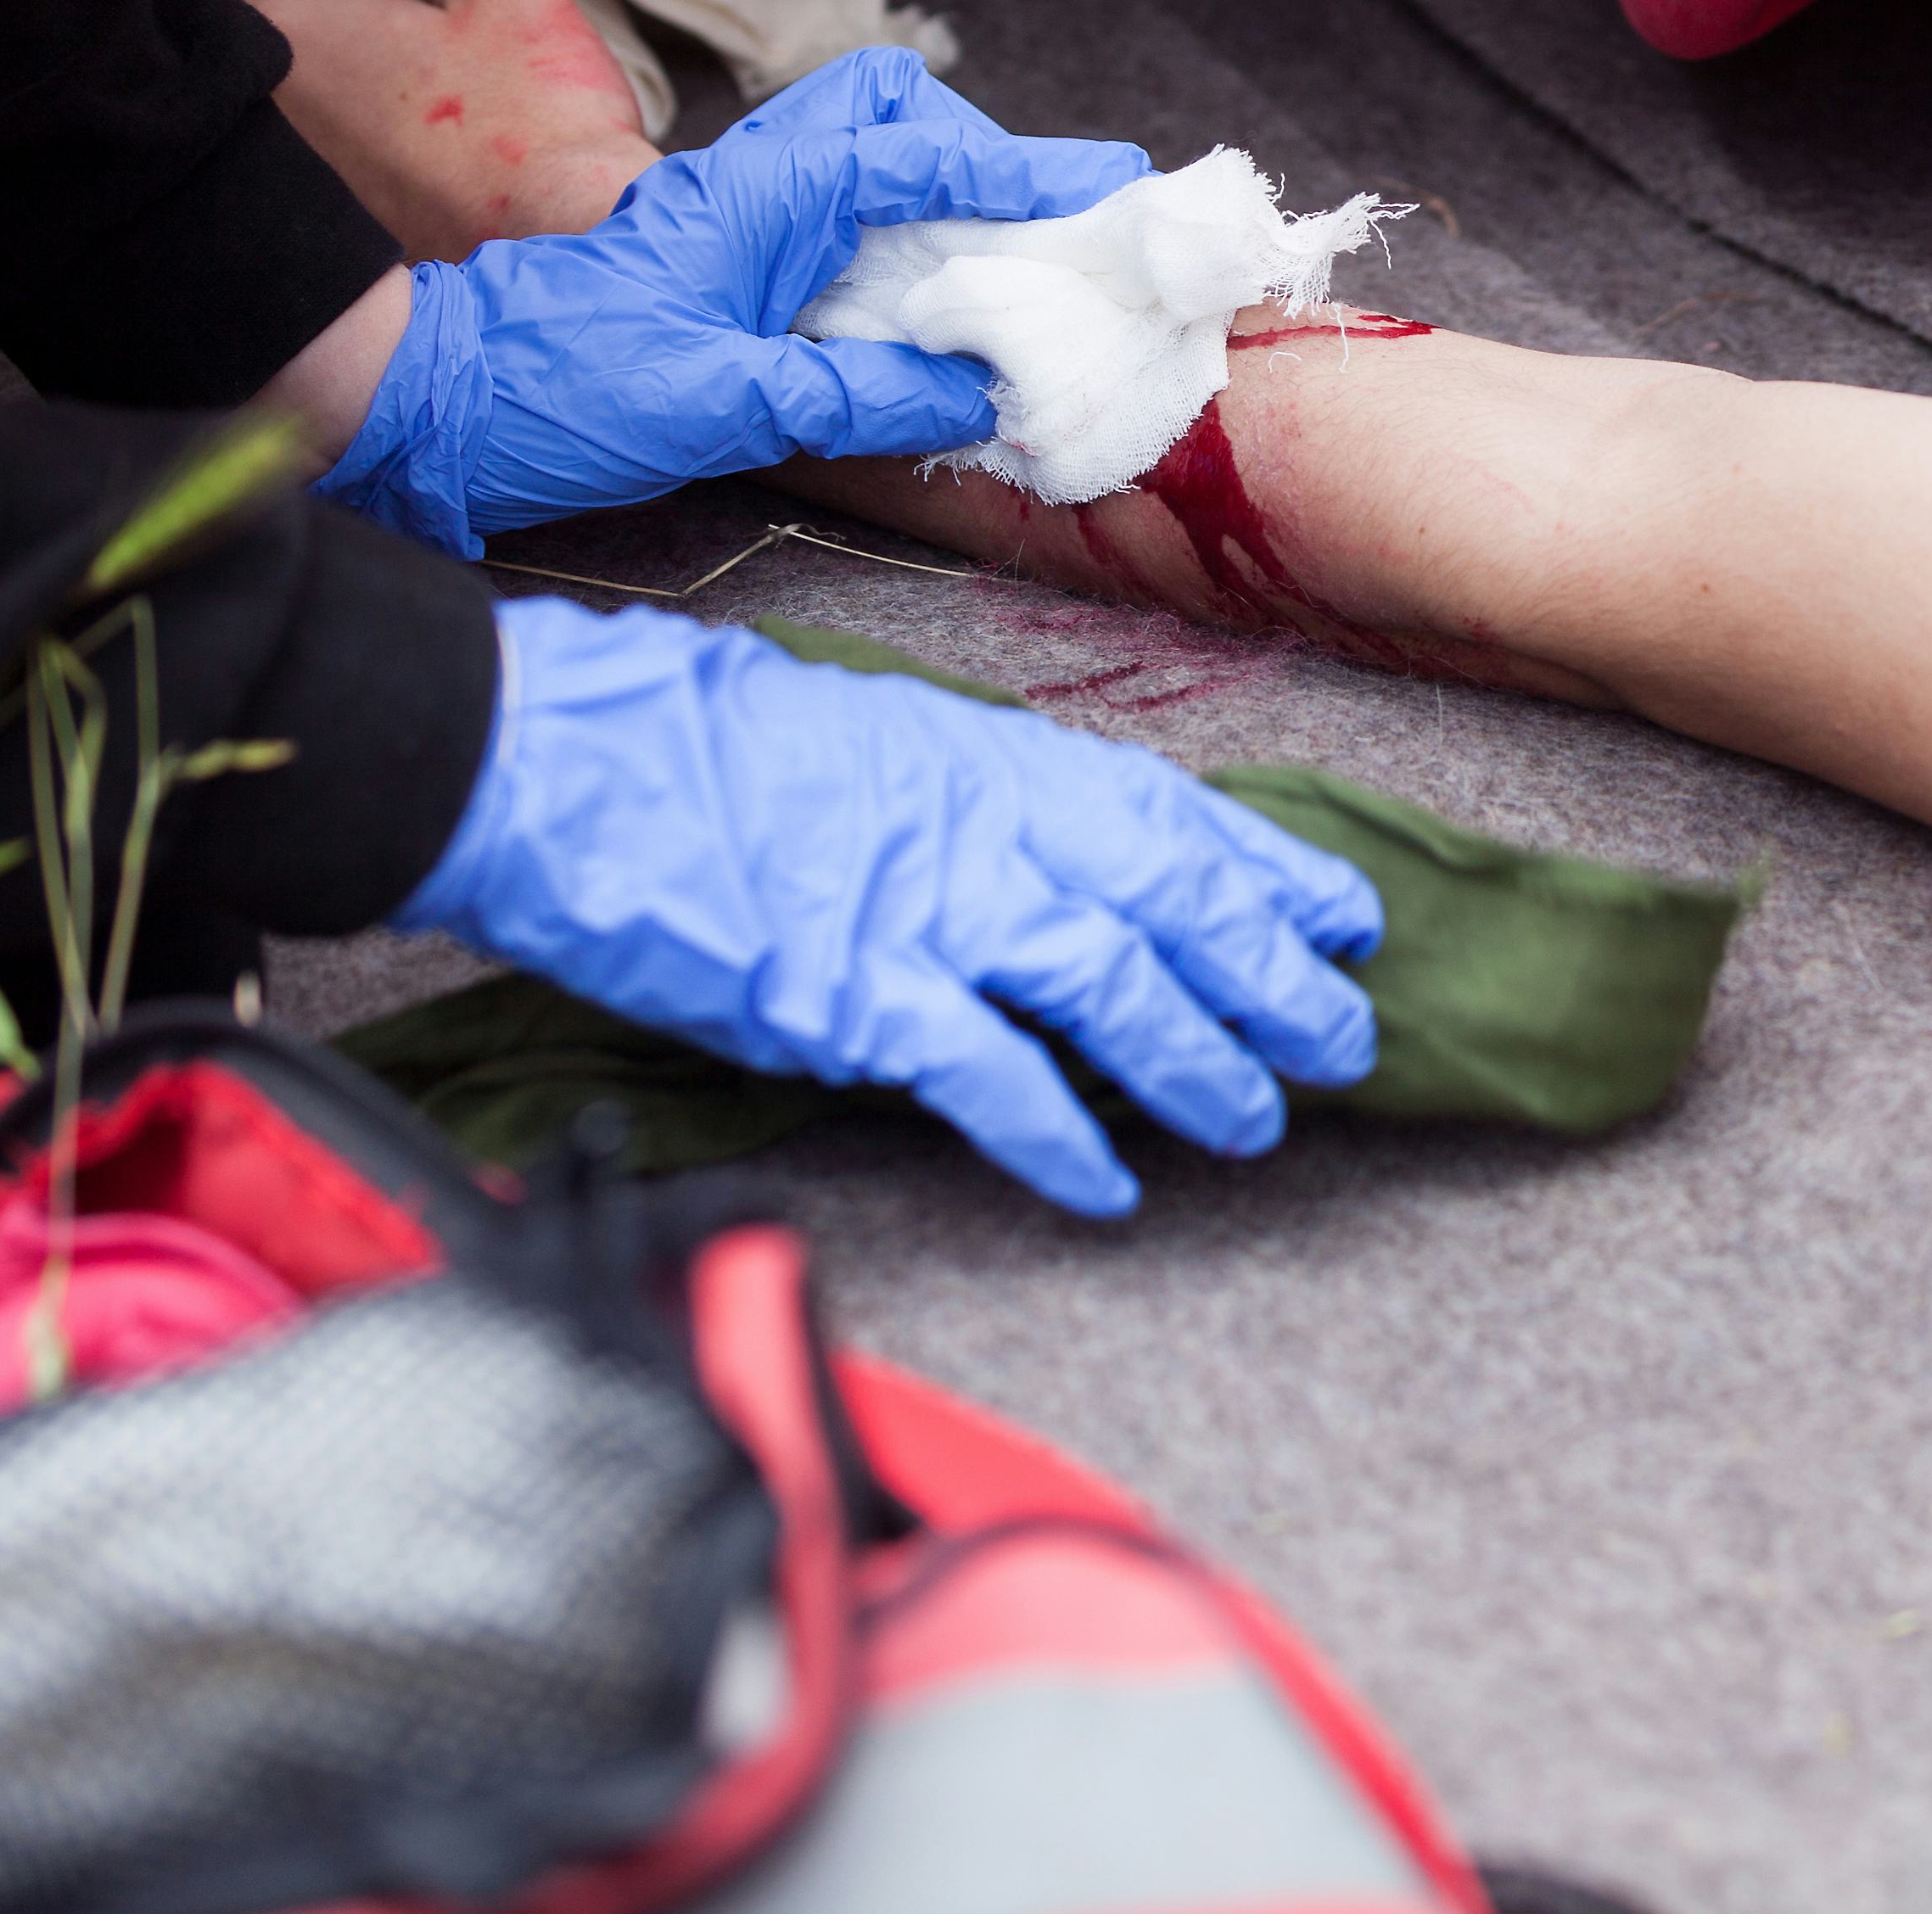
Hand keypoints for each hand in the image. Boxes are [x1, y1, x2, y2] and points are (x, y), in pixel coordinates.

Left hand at [186, 0, 664, 257]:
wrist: (566, 254)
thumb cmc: (536, 116)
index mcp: (295, 31)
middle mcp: (266, 112)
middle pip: (223, 64)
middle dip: (238, 41)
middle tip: (260, 23)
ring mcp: (284, 187)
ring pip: (254, 130)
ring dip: (277, 110)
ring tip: (318, 94)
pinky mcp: (321, 246)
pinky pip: (289, 189)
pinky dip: (308, 170)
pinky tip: (359, 168)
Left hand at [317, 46, 1150, 556]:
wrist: (428, 407)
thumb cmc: (552, 389)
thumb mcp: (718, 403)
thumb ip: (854, 396)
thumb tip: (977, 393)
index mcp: (759, 193)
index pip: (918, 150)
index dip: (1023, 165)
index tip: (1108, 182)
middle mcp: (754, 190)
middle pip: (889, 110)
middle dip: (978, 145)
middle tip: (1041, 223)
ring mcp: (737, 228)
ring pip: (864, 169)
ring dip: (944, 206)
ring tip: (1011, 277)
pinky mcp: (724, 275)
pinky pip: (836, 239)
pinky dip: (898, 262)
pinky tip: (927, 327)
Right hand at [410, 601, 1384, 1214]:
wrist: (582, 763)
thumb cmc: (722, 751)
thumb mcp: (893, 745)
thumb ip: (991, 805)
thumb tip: (1070, 859)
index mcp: (1008, 765)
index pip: (1185, 823)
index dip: (1278, 876)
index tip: (1350, 921)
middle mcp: (996, 833)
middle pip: (1181, 910)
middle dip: (1276, 983)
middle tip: (1343, 1042)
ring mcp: (932, 914)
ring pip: (1118, 993)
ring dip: (1199, 1065)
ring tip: (1257, 1123)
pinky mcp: (858, 997)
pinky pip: (992, 1077)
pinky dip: (1059, 1135)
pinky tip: (1107, 1186)